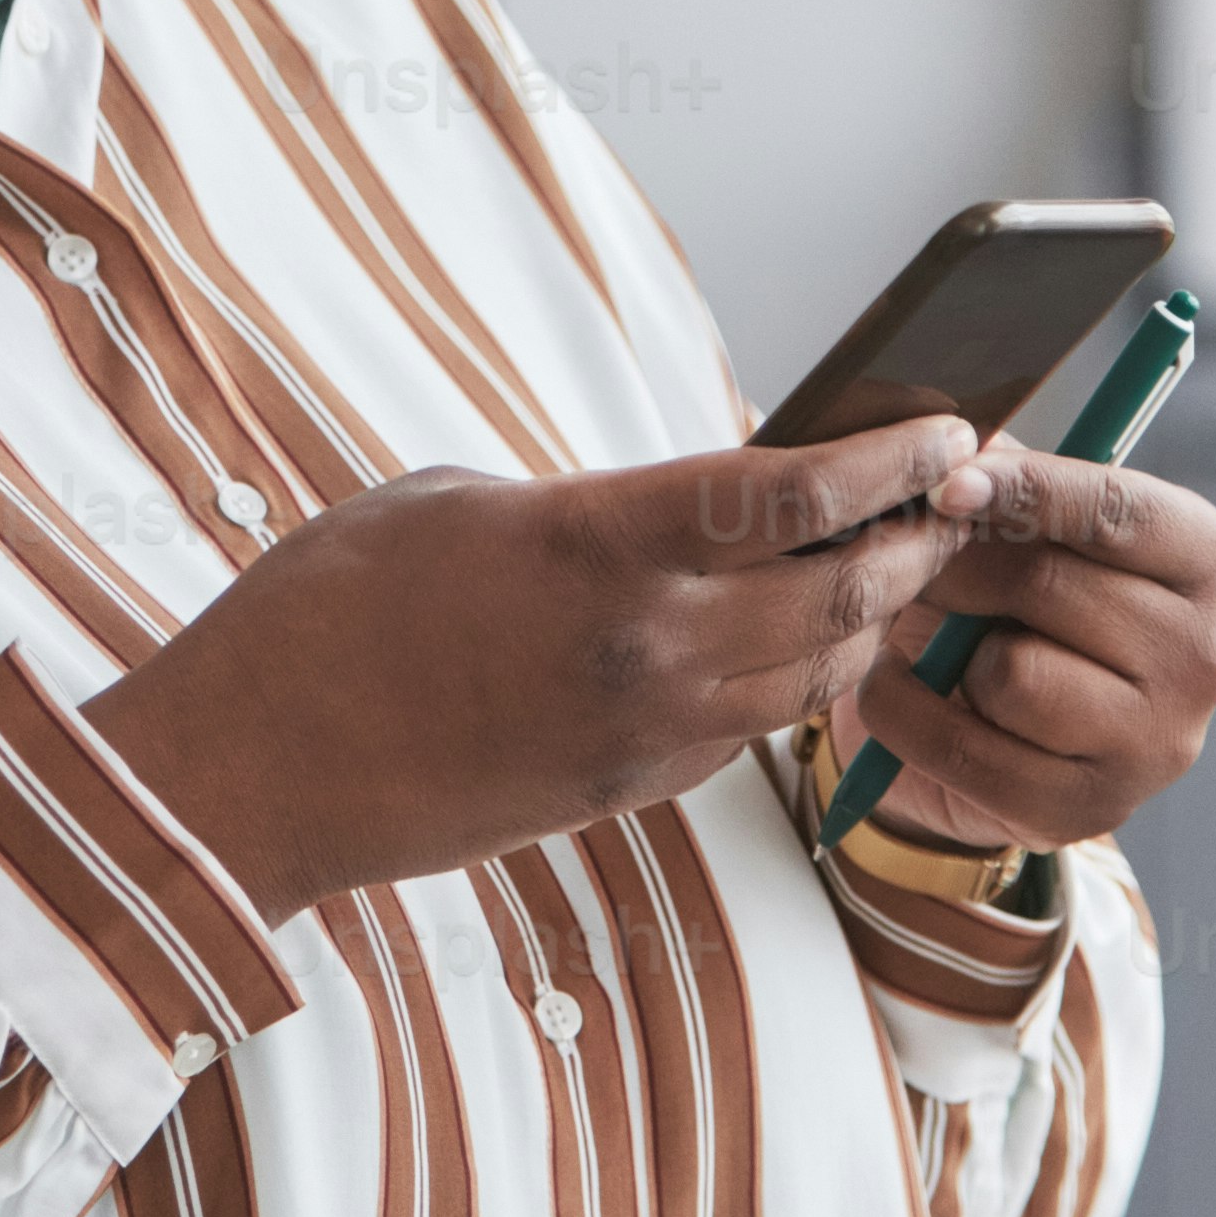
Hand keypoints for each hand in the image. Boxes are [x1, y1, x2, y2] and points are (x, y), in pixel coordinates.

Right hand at [84, 421, 979, 927]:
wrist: (257, 772)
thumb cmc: (325, 610)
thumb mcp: (451, 497)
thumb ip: (582, 504)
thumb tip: (659, 514)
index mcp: (598, 545)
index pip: (794, 495)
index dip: (889, 459)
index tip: (944, 426)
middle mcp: (646, 646)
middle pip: (838, 590)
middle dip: (915, 537)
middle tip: (958, 491)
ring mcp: (643, 733)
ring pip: (817, 674)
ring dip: (873, 616)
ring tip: (906, 561)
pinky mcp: (624, 790)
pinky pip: (755, 731)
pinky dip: (805, 680)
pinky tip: (809, 640)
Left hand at [828, 439, 1215, 858]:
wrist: (995, 719)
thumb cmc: (1014, 592)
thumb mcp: (1020, 515)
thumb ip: (1003, 473)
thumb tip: (956, 446)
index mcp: (1206, 558)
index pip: (1117, 509)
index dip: (1025, 489)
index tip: (949, 482)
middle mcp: (1204, 655)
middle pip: (1047, 585)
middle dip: (956, 564)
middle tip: (914, 559)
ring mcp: (1158, 744)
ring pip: (1011, 673)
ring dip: (949, 649)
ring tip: (941, 638)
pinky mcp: (1092, 809)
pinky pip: (970, 751)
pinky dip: (909, 713)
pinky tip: (900, 687)